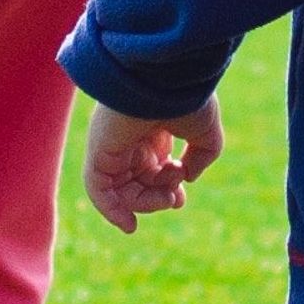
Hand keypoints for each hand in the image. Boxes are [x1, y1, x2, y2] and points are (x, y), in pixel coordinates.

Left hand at [83, 97, 223, 233]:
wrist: (164, 78)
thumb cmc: (185, 97)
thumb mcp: (204, 132)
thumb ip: (201, 156)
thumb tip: (186, 178)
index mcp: (152, 128)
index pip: (153, 167)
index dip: (168, 188)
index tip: (181, 198)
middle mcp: (130, 137)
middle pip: (138, 181)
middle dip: (158, 198)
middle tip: (175, 200)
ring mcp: (113, 145)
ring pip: (122, 188)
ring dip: (147, 202)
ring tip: (168, 196)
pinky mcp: (100, 151)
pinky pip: (98, 188)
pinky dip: (110, 210)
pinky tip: (130, 226)